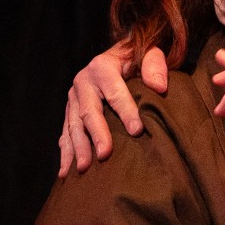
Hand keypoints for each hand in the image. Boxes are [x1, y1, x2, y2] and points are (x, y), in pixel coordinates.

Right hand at [58, 43, 169, 177]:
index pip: (115, 92)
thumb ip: (155, 65)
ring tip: (84, 168)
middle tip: (105, 154)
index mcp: (102, 67)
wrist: (118, 55)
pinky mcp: (70, 111)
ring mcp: (74, 98)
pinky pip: (65, 133)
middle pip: (89, 111)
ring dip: (77, 148)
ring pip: (73, 125)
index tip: (137, 131)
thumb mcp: (150, 52)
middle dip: (96, 134)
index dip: (126, 111)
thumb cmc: (137, 58)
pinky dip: (65, 153)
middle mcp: (83, 82)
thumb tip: (158, 87)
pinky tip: (66, 172)